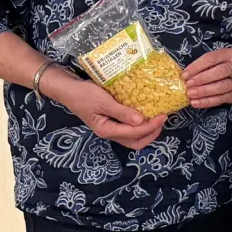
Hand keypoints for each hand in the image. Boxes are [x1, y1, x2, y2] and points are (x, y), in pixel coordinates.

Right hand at [51, 72, 166, 149]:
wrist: (68, 89)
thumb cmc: (83, 94)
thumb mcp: (104, 101)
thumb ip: (122, 112)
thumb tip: (141, 121)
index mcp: (107, 130)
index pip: (134, 133)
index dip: (151, 127)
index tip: (163, 116)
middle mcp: (109, 132)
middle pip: (135, 141)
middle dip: (151, 134)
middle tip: (163, 120)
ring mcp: (110, 127)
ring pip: (133, 136)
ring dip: (147, 130)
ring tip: (157, 118)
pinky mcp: (111, 121)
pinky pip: (128, 127)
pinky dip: (139, 124)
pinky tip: (146, 114)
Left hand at [182, 49, 231, 108]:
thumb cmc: (224, 66)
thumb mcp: (217, 59)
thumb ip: (204, 64)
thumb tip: (185, 75)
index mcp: (228, 55)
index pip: (211, 58)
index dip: (197, 66)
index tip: (184, 74)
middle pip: (219, 72)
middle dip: (202, 79)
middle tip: (188, 84)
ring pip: (221, 86)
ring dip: (204, 91)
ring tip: (190, 94)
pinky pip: (220, 99)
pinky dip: (207, 102)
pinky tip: (196, 103)